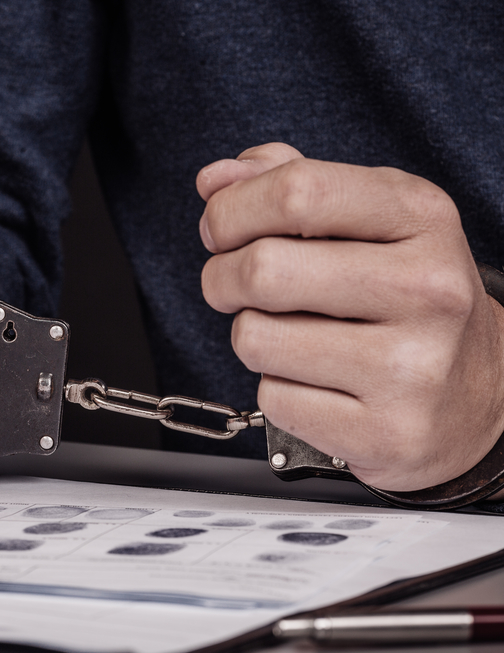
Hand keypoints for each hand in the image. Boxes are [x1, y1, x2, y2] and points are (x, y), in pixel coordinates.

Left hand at [197, 143, 503, 491]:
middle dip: (222, 277)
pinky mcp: (387, 431)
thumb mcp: (367, 220)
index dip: (231, 210)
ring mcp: (412, 366)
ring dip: (250, 336)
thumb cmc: (404, 296)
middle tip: (232, 286)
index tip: (221, 229)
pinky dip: (275, 390)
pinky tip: (316, 382)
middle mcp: (428, 288)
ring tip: (288, 336)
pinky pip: (273, 400)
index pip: (296, 191)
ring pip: (255, 338)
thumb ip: (287, 184)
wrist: (478, 391)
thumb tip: (217, 179)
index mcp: (422, 217)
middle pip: (263, 269)